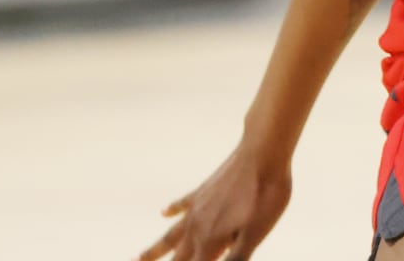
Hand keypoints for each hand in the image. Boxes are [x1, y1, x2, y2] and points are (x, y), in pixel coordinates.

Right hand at [139, 146, 291, 260]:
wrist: (263, 153)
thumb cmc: (265, 195)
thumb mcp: (256, 234)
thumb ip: (235, 259)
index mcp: (210, 241)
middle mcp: (198, 226)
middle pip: (177, 256)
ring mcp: (199, 206)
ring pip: (171, 234)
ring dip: (155, 249)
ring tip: (138, 258)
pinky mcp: (205, 189)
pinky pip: (183, 203)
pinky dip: (172, 209)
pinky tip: (163, 212)